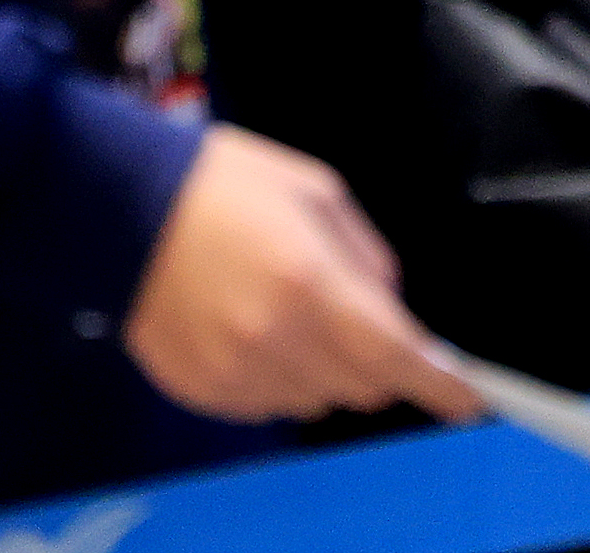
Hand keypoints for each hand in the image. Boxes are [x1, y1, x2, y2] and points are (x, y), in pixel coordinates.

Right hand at [122, 124, 476, 424]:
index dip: (442, 386)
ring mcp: (236, 374)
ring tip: (290, 311)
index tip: (470, 401)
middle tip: (354, 316)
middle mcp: (277, 340)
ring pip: (319, 401)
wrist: (120, 207)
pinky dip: (280, 378)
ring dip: (326, 369)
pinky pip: (270, 406)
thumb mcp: (316, 191)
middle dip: (378, 361)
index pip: (396, 356)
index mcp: (310, 282)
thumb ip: (366, 256)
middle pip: (364, 387)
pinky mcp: (204, 393)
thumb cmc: (224, 184)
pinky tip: (253, 329)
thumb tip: (392, 309)